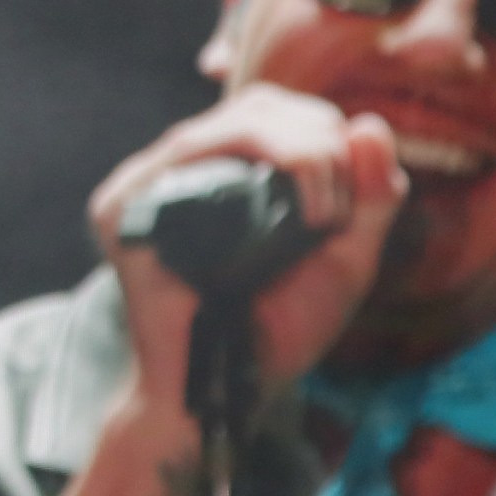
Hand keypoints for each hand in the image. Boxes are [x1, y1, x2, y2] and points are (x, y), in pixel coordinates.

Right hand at [87, 84, 410, 420]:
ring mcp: (147, 186)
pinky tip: (300, 214)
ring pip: (232, 122)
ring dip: (301, 152)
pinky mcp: (124, 208)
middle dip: (318, 137)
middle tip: (340, 207)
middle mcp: (183, 174)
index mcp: (226, 178)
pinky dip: (259, 163)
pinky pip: (189, 153)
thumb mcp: (346, 259)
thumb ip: (370, 196)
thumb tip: (371, 123)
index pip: (275, 112)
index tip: (351, 198)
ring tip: (325, 215)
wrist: (228, 390)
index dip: (324, 131)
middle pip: (258, 105)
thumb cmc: (280, 331)